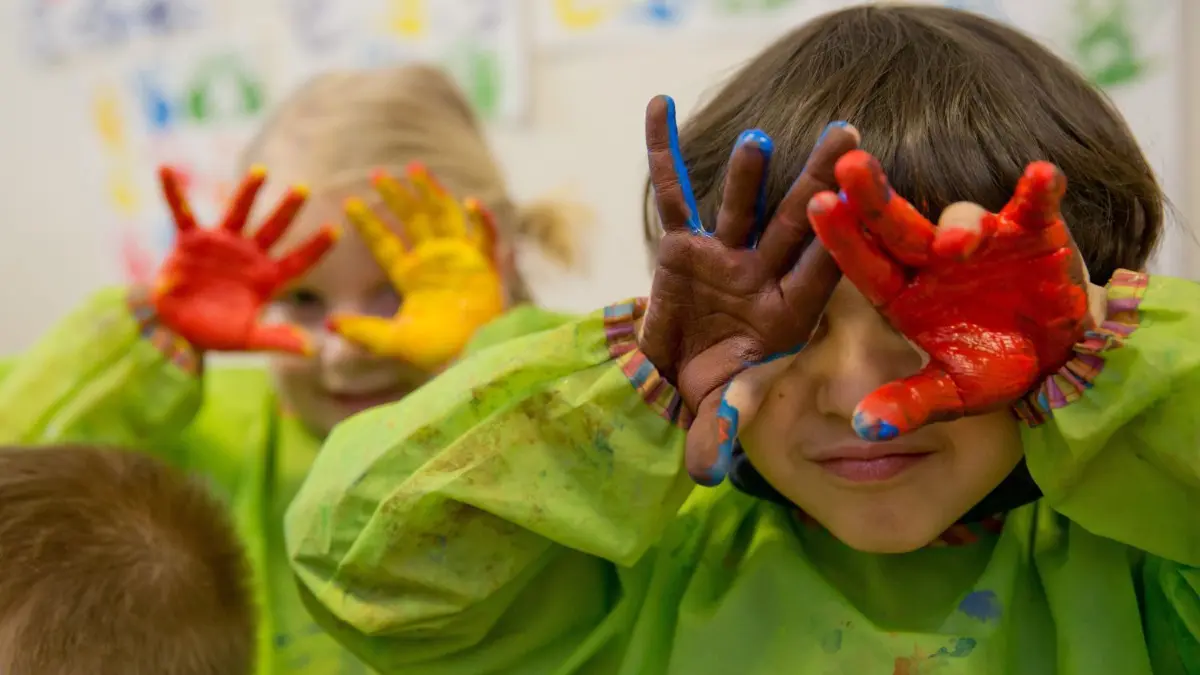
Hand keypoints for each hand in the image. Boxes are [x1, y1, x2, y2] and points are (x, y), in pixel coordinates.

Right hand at [154, 165, 337, 353]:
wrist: (176, 328)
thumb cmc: (216, 333)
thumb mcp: (247, 339)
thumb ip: (276, 340)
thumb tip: (311, 349)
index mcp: (266, 278)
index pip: (297, 261)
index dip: (316, 247)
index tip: (336, 230)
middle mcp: (248, 256)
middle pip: (273, 229)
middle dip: (287, 210)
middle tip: (304, 189)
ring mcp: (221, 245)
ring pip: (238, 213)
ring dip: (248, 193)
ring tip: (261, 172)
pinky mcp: (191, 242)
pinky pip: (182, 213)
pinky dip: (174, 192)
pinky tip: (166, 170)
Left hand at [326, 163, 504, 369]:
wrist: (471, 359)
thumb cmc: (434, 353)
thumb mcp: (392, 342)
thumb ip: (363, 331)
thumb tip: (329, 324)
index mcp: (409, 275)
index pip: (384, 243)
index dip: (368, 223)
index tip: (348, 203)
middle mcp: (433, 261)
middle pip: (413, 219)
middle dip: (397, 196)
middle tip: (378, 174)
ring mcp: (460, 259)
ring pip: (445, 216)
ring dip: (433, 192)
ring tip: (416, 169)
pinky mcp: (486, 265)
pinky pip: (486, 237)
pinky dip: (482, 220)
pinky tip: (472, 202)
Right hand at [638, 95, 859, 484]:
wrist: (676, 378)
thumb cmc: (711, 395)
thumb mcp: (715, 414)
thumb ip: (717, 434)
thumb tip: (710, 472)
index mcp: (785, 314)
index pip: (815, 274)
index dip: (834, 244)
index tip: (858, 210)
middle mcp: (761, 276)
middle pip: (792, 224)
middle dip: (816, 184)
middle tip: (848, 137)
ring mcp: (723, 257)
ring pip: (740, 206)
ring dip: (750, 171)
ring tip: (760, 138)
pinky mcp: (683, 246)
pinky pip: (673, 192)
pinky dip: (663, 151)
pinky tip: (658, 106)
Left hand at [807, 150, 1089, 440]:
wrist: (1055, 354)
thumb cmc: (989, 366)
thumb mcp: (951, 393)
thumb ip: (910, 405)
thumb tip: (866, 430)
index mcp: (901, 292)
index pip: (863, 263)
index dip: (841, 238)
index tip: (817, 207)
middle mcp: (931, 259)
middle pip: (896, 224)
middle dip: (873, 196)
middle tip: (849, 166)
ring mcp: (982, 240)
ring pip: (962, 220)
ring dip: (961, 226)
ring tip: (963, 244)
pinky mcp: (1033, 230)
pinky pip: (1034, 206)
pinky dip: (1040, 193)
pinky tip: (1043, 177)